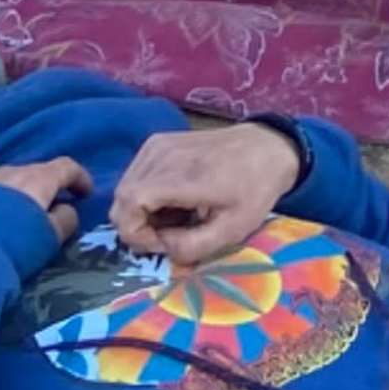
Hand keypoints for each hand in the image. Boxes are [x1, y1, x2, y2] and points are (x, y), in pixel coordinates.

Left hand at [0, 155, 90, 230]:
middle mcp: (12, 171)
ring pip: (11, 178)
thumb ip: (65, 220)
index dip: (79, 177)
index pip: (65, 167)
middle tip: (53, 206)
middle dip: (48, 185)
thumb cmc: (14, 244)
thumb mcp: (49, 237)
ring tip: (22, 212)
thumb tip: (67, 209)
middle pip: (37, 171)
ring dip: (21, 190)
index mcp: (38, 179)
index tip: (85, 193)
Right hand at [109, 120, 297, 270]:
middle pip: (121, 198)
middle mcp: (163, 154)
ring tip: (174, 219)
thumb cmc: (254, 190)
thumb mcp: (232, 230)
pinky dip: (145, 196)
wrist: (267, 148)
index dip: (136, 232)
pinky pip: (135, 175)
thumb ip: (191, 247)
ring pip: (125, 188)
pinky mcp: (158, 141)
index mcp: (183, 175)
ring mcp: (158, 144)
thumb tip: (161, 247)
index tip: (163, 243)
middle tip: (168, 236)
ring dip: (140, 212)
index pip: (129, 202)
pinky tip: (172, 202)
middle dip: (136, 226)